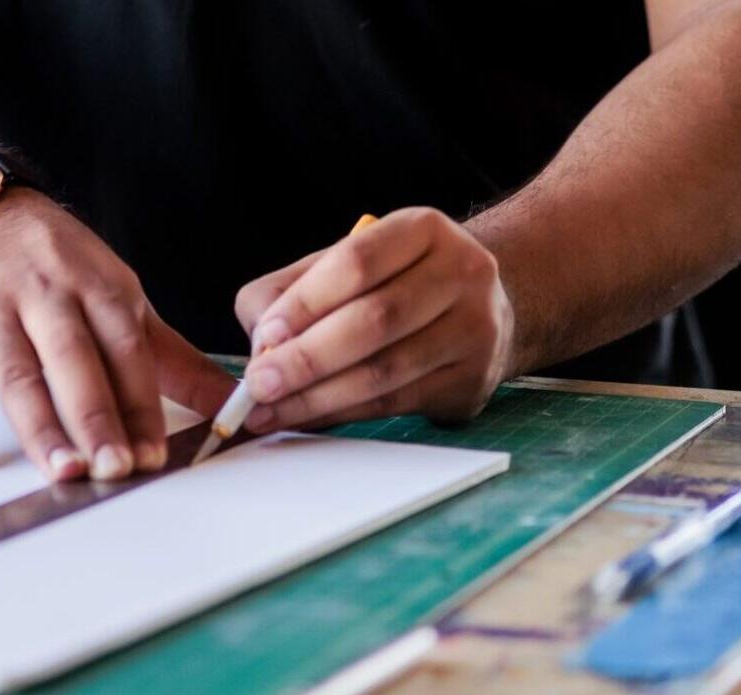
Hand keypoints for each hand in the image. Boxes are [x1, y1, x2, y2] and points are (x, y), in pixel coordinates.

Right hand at [0, 188, 234, 480]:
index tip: (154, 454)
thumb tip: (231, 405)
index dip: (141, 405)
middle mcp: (46, 293)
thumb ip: (172, 358)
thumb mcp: (118, 296)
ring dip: (40, 425)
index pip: (126, 351)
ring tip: (63, 470)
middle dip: (95, 416)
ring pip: (17, 372)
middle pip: (74, 360)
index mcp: (100, 287)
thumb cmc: (56, 265)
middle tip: (114, 468)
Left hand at [233, 207, 514, 432]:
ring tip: (271, 410)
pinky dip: (344, 414)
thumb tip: (261, 342)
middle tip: (259, 384)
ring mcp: (475, 329)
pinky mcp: (473, 379)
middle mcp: (461, 272)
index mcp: (423, 230)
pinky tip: (309, 418)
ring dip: (318, 397)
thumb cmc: (396, 283)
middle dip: (307, 358)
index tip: (265, 336)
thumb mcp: (347, 264)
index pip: (357, 262)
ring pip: (385, 371)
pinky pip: (396, 402)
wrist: (480, 309)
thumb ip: (292, 289)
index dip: (306, 302)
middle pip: (375, 320)